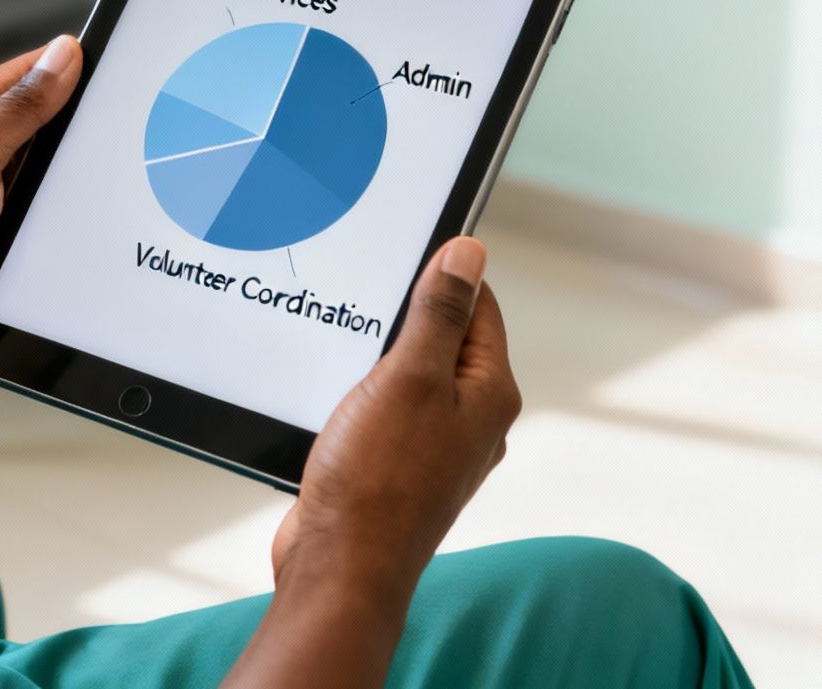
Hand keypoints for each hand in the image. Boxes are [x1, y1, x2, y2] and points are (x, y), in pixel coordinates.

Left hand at [0, 36, 82, 377]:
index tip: (116, 65)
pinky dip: (71, 219)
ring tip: (98, 182)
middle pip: (50, 125)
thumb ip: (18, 109)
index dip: (69, 67)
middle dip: (79, 132)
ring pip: (58, 174)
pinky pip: (55, 216)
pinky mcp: (11, 234)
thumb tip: (62, 56)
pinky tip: (88, 222)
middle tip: (117, 133)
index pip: (27, 74)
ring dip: (74, 183)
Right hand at [271, 237, 518, 604]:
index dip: (440, 275)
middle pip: (443, 339)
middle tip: (360, 306)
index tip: (398, 255)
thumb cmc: (377, 480)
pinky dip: (359, 394)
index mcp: (490, 393)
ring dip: (374, 359)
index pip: (479, 306)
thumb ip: (440, 313)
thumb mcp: (409, 377)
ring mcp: (435, 447)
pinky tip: (331, 395)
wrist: (340, 567)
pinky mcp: (397, 466)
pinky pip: (385, 410)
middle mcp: (472, 420)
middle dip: (401, 318)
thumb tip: (469, 253)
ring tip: (340, 354)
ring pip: (408, 375)